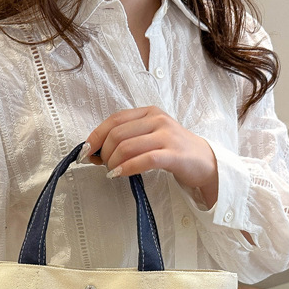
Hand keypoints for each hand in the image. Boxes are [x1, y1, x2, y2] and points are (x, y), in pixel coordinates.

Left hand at [79, 106, 218, 206]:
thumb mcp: (149, 138)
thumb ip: (126, 140)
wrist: (204, 162)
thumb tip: (93, 152)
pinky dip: (126, 168)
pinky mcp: (173, 155)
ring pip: (127, 147)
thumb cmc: (172, 151)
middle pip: (117, 134)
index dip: (95, 136)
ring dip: (112, 162)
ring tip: (111, 171)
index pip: (114, 120)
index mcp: (148, 112)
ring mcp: (166, 136)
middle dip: (103, 152)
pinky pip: (144, 160)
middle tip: (103, 166)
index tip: (84, 152)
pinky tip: (118, 175)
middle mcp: (157, 120)